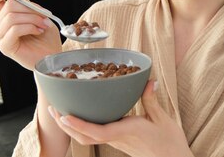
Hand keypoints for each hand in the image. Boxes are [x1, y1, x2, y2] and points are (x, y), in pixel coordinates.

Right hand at [0, 0, 61, 69]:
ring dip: (32, 19)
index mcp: (6, 16)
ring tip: (43, 25)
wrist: (53, 55)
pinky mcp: (5, 47)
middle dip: (30, 9)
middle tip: (44, 15)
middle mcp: (0, 26)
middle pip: (8, 6)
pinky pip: (14, 29)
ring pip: (12, 17)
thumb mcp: (36, 12)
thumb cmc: (45, 37)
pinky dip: (30, 27)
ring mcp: (1, 37)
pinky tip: (38, 31)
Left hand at [48, 80, 193, 156]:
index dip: (80, 125)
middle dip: (67, 125)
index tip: (64, 116)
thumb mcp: (162, 118)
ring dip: (71, 128)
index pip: (99, 132)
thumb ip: (151, 99)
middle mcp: (118, 139)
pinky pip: (96, 137)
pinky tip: (79, 118)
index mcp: (127, 132)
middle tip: (53, 109)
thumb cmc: (170, 143)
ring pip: (88, 139)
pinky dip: (83, 128)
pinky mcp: (119, 143)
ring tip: (60, 113)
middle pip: (86, 137)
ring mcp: (117, 143)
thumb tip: (148, 81)